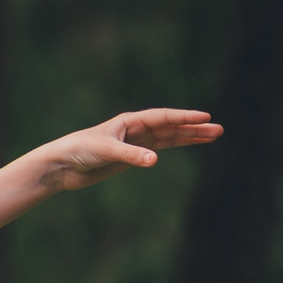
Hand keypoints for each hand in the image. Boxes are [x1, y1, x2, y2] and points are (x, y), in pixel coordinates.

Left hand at [38, 108, 221, 192]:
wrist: (62, 165)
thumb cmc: (79, 150)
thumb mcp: (106, 151)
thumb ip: (131, 156)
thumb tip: (155, 160)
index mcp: (130, 122)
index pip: (163, 117)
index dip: (184, 118)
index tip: (205, 118)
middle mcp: (135, 129)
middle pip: (171, 127)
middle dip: (195, 128)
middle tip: (220, 129)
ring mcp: (135, 143)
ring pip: (169, 138)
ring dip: (190, 137)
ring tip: (214, 136)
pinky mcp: (132, 156)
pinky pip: (159, 149)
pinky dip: (176, 146)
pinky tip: (191, 143)